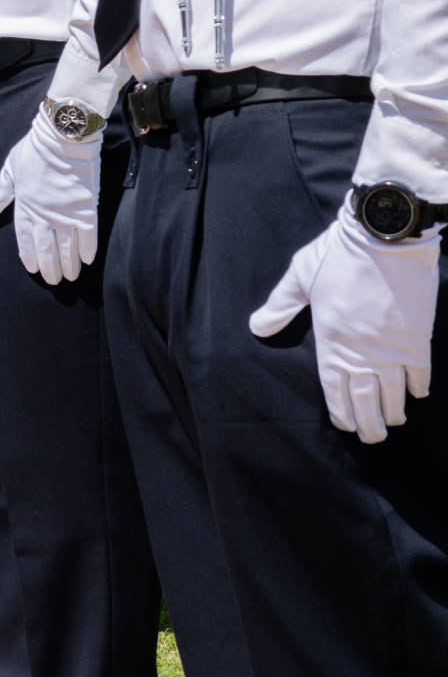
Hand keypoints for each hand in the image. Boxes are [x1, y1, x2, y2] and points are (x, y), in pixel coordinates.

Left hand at [0, 112, 101, 283]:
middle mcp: (44, 213)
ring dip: (67, 264)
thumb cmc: (35, 150)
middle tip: (53, 281)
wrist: (63, 137)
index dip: (28, 254)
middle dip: (49, 266)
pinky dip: (87, 249)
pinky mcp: (86, 208)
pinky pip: (88, 235)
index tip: (31, 268)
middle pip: (46, 247)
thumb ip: (0, 192)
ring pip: (66, 246)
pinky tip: (87, 261)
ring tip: (69, 278)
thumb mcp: (11, 169)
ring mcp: (66, 212)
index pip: (24, 237)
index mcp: (25, 204)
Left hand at [250, 211, 436, 443]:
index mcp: (331, 339)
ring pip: (395, 390)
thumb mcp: (300, 276)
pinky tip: (416, 396)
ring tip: (392, 423)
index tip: (344, 425)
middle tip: (372, 438)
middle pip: (366, 396)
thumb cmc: (338, 255)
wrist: (385, 238)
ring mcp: (393, 346)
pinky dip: (419, 385)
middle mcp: (362, 350)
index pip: (334, 386)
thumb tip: (257, 326)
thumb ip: (280, 305)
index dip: (340, 410)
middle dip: (368, 421)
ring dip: (394, 410)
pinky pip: (420, 370)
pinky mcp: (419, 337)